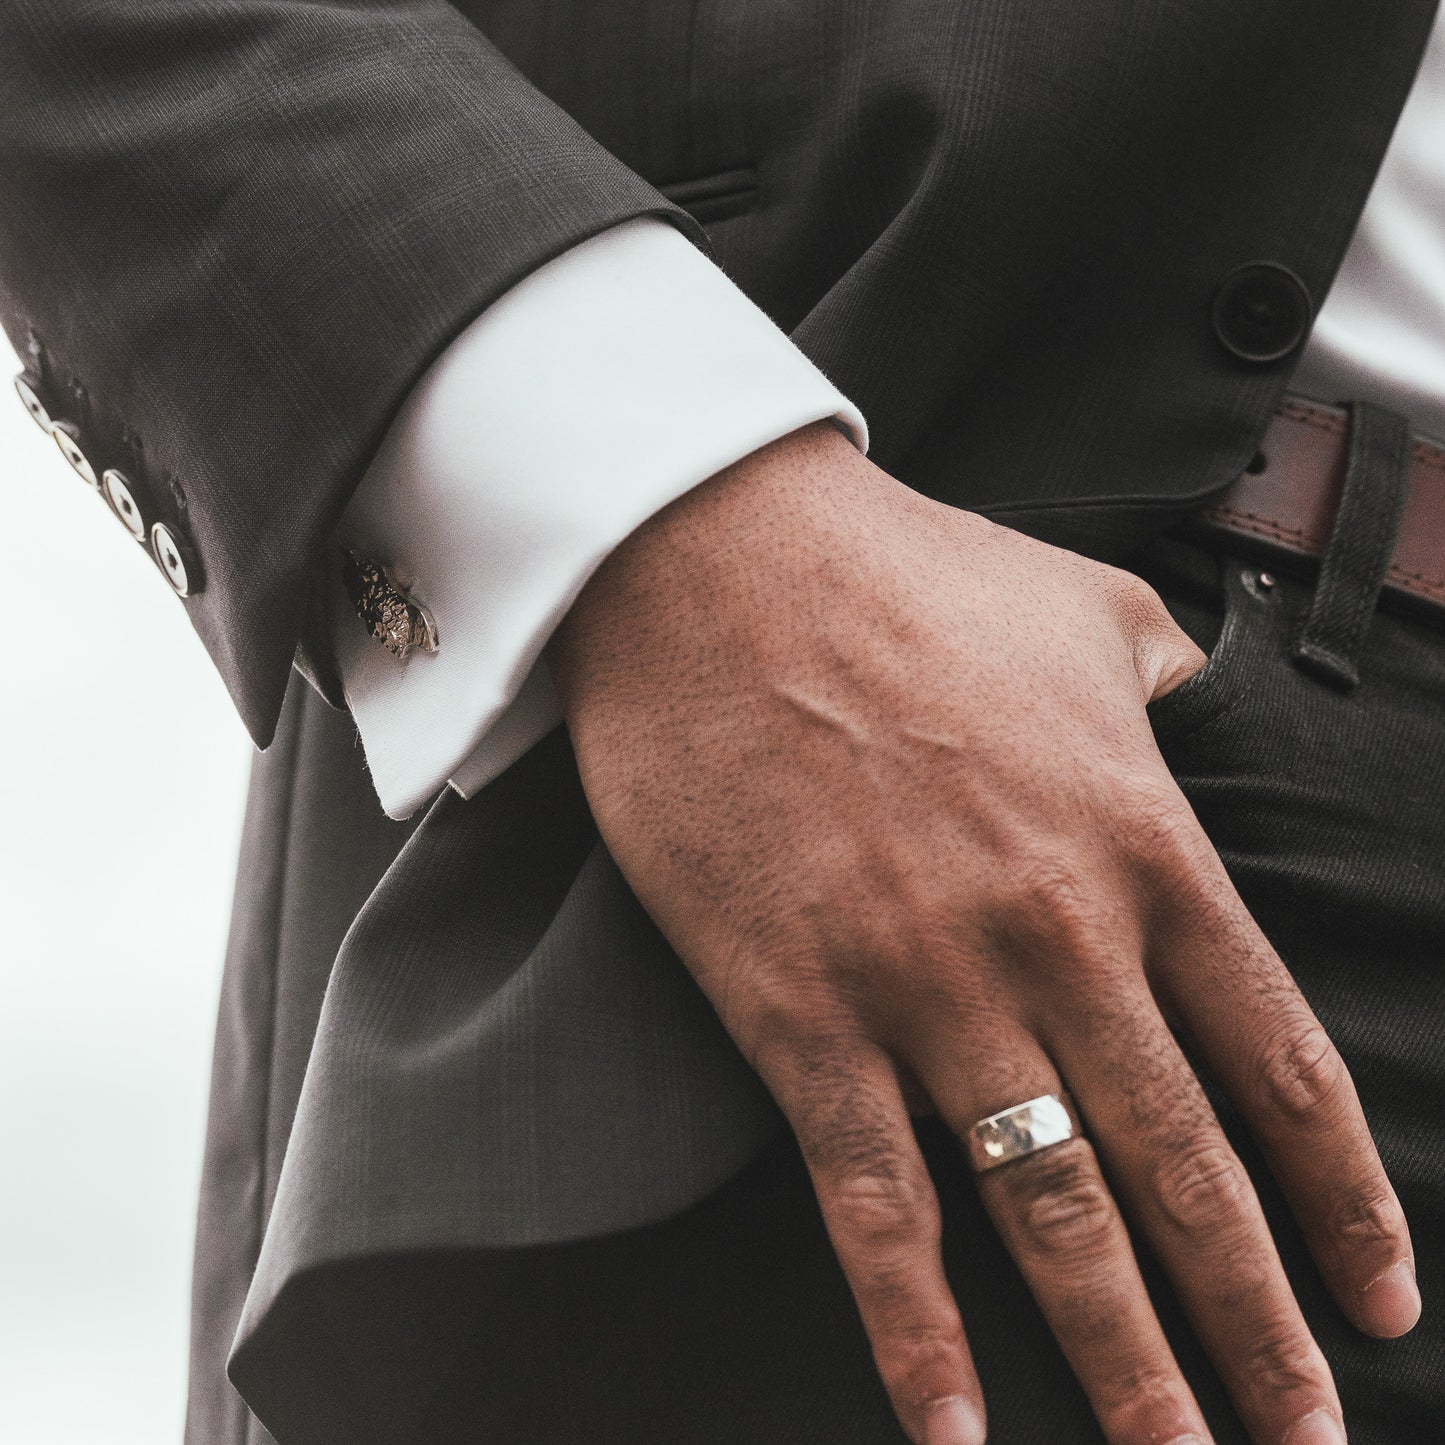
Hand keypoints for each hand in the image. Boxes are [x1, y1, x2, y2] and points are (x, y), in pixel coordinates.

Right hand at [545, 421, 1416, 1444]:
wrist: (721, 558)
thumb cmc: (900, 574)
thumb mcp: (1081, 601)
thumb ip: (1163, 667)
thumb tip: (1192, 694)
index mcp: (1139, 843)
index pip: (1278, 1065)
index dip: (1341, 1203)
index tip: (1378, 1303)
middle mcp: (1056, 936)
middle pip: (1184, 1169)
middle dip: (1255, 1322)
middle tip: (1303, 1435)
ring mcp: (926, 981)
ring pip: (1048, 1206)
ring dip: (1121, 1354)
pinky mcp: (801, 1008)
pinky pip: (874, 1198)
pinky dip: (916, 1326)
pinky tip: (952, 1420)